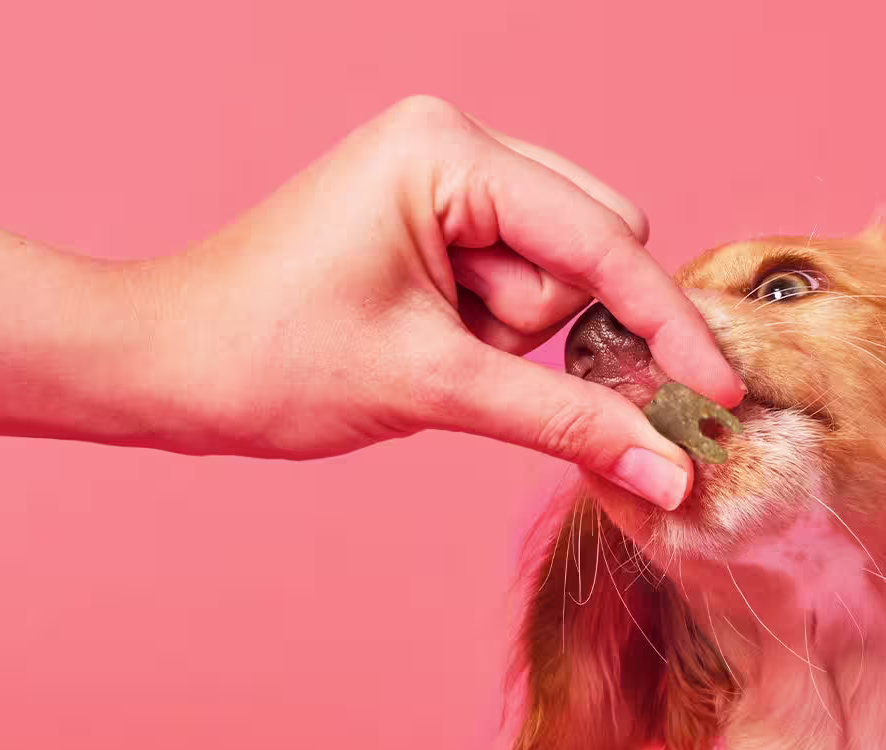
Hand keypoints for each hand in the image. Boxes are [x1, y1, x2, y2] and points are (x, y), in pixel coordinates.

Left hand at [133, 96, 741, 507]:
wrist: (165, 367)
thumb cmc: (268, 358)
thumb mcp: (432, 389)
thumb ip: (566, 421)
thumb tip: (670, 471)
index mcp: (448, 151)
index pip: (601, 241)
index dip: (664, 325)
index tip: (720, 393)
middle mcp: (455, 143)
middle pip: (594, 244)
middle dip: (554, 325)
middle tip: (467, 362)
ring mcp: (445, 178)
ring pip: (561, 272)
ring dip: (515, 336)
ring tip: (422, 352)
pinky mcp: (436, 220)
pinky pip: (520, 282)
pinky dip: (497, 332)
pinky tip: (429, 346)